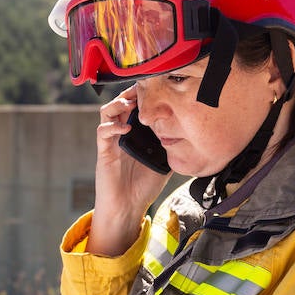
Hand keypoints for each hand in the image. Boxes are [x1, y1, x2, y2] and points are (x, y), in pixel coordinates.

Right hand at [89, 86, 168, 255]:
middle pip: (121, 102)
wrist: (127, 207)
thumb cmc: (144, 186)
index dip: (144, 94)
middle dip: (130, 93)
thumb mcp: (165, 161)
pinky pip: (103, 131)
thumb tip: (191, 133)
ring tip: (130, 103)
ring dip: (118, 103)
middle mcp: (122, 133)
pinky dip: (112, 126)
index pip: (137, 106)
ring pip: (107, 112)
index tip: (156, 86)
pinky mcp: (104, 151)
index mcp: (136, 133)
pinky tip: (125, 127)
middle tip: (142, 88)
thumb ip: (172, 146)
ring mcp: (111, 141)